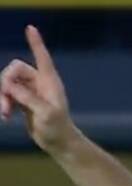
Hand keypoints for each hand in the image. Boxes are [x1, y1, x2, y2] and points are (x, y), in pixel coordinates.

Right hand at [0, 25, 78, 154]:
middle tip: (5, 102)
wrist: (59, 143)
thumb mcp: (45, 113)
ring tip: (4, 114)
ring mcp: (31, 91)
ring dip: (2, 96)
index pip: (42, 58)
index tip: (30, 28)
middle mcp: (40, 83)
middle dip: (5, 83)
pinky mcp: (24, 101)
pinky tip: (5, 117)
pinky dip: (3, 103)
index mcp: (50, 82)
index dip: (36, 43)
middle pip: (14, 70)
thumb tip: (9, 86)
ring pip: (7, 82)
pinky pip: (7, 94)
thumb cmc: (57, 128)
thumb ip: (28, 98)